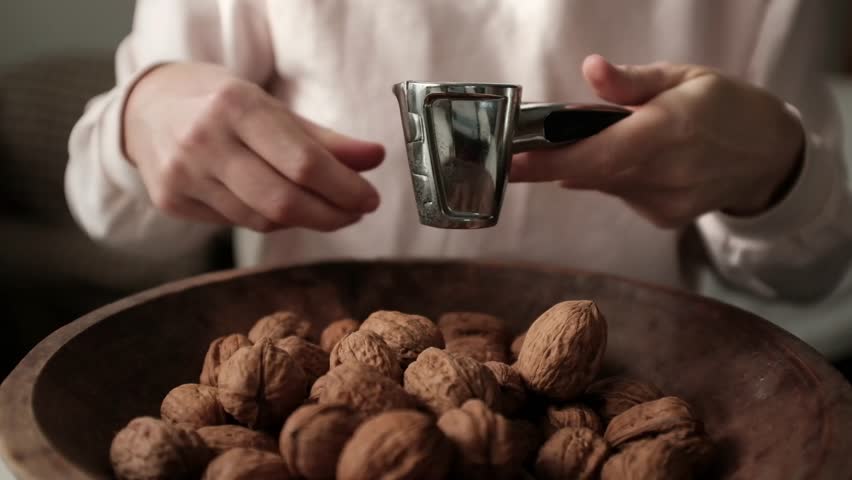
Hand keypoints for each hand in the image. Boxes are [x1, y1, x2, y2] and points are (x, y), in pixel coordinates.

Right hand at [123, 62, 383, 231]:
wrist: (145, 107)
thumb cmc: (219, 102)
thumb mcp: (270, 105)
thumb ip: (324, 138)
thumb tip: (375, 158)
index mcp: (235, 106)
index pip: (303, 162)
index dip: (345, 188)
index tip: (370, 198)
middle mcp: (204, 141)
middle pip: (283, 201)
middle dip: (330, 215)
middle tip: (356, 213)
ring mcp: (182, 175)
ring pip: (261, 219)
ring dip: (304, 220)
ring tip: (327, 209)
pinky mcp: (171, 202)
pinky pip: (237, 222)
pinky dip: (270, 220)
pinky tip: (283, 207)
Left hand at [510, 54, 803, 227]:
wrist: (768, 155)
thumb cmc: (725, 106)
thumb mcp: (683, 76)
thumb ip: (631, 81)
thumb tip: (590, 68)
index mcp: (668, 131)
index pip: (597, 154)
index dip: (549, 161)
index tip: (511, 161)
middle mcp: (665, 174)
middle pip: (590, 172)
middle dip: (552, 161)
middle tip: (524, 151)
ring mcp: (665, 202)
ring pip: (603, 182)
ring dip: (593, 162)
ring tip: (617, 137)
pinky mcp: (664, 218)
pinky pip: (621, 193)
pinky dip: (616, 176)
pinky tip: (638, 160)